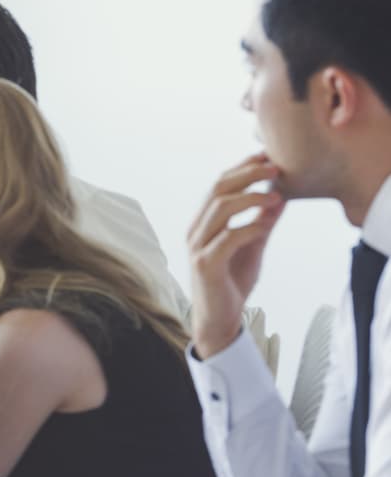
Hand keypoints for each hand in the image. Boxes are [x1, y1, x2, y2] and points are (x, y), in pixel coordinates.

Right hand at [188, 154, 284, 358]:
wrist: (218, 320)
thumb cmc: (232, 283)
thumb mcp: (252, 247)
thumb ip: (261, 223)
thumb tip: (280, 198)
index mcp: (203, 222)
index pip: (220, 184)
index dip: (243, 167)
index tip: (268, 156)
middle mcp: (196, 229)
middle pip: (218, 189)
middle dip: (247, 174)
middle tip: (275, 168)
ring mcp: (197, 246)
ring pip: (221, 209)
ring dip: (251, 198)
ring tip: (276, 196)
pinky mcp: (205, 264)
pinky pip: (228, 238)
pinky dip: (249, 227)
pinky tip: (267, 224)